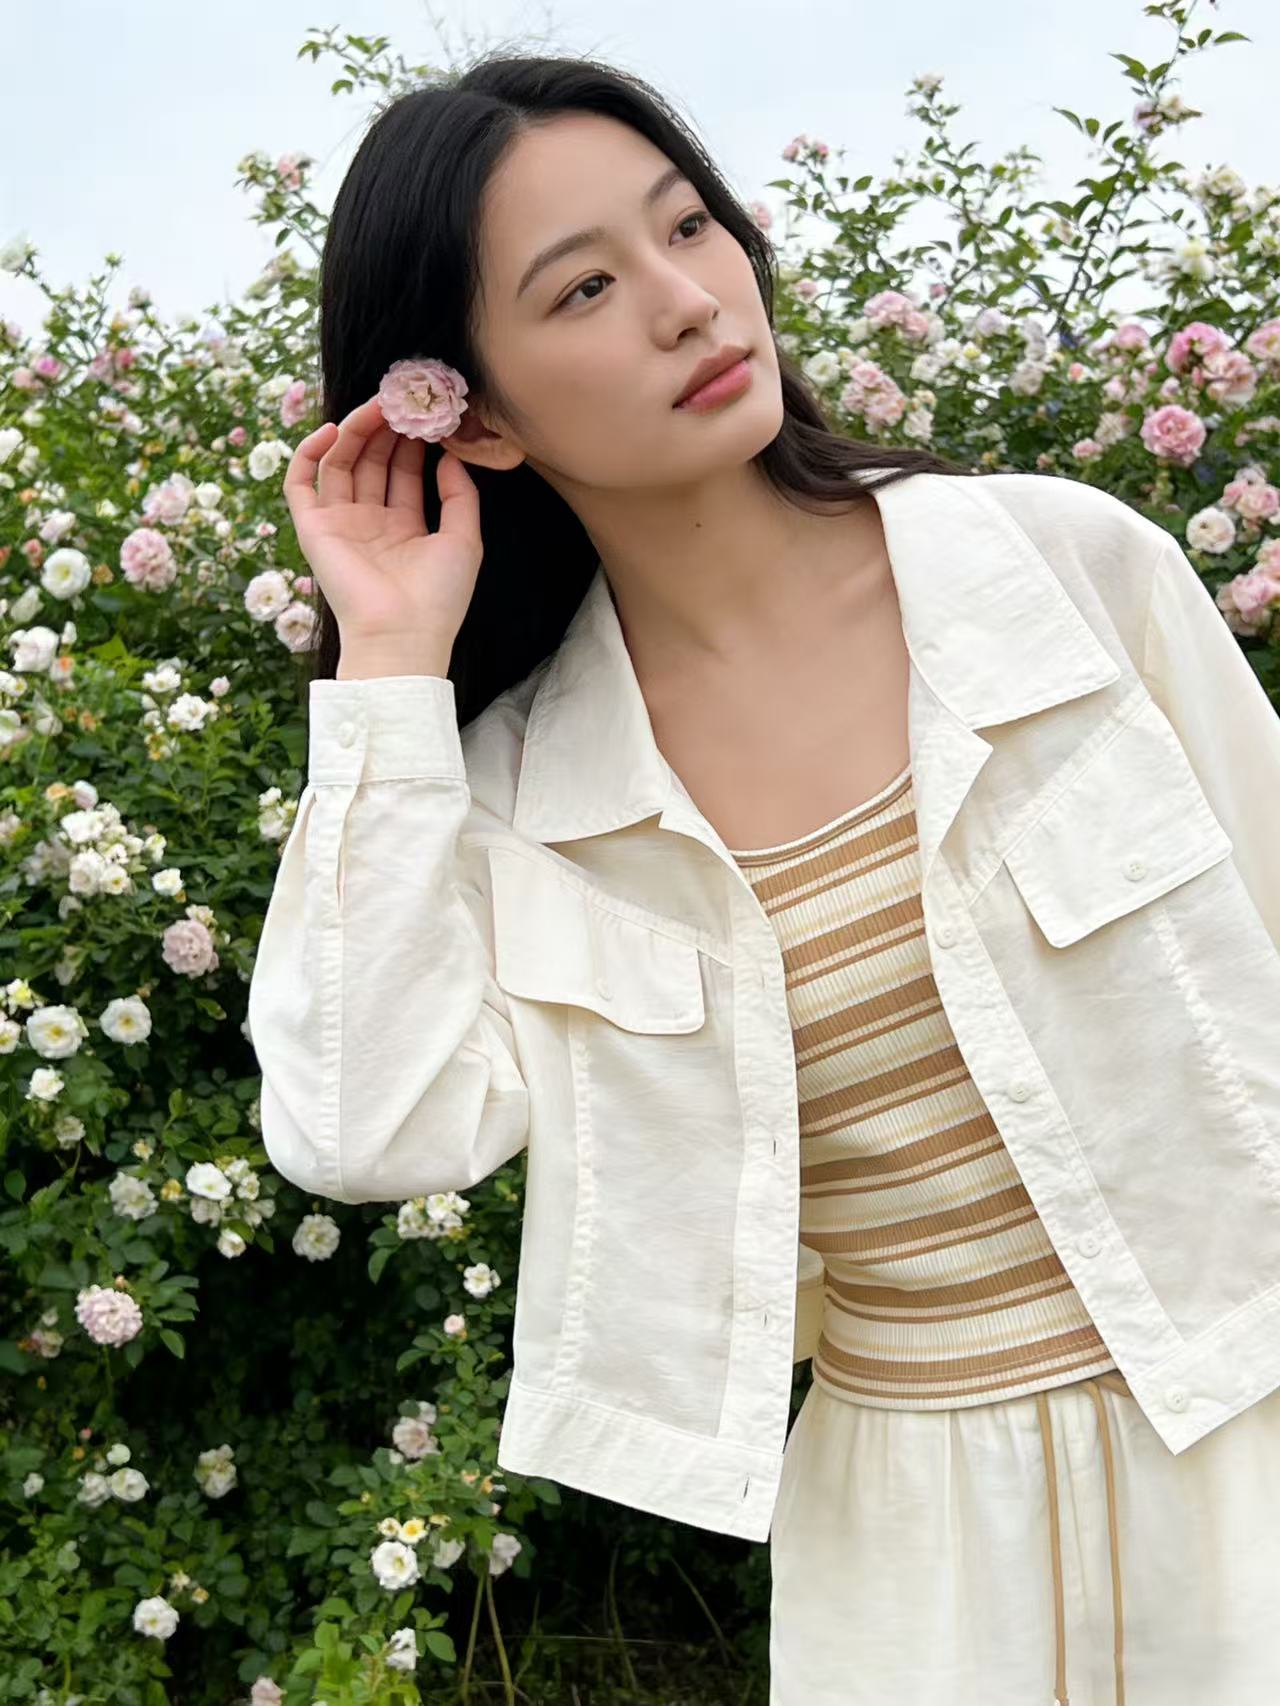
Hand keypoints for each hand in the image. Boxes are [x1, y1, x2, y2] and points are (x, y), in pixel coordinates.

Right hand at [282, 395, 482, 656]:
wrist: (404, 634)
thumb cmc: (439, 597)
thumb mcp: (465, 540)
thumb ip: (460, 495)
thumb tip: (450, 455)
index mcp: (405, 528)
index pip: (404, 471)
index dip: (412, 440)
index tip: (426, 411)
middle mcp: (370, 523)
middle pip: (372, 461)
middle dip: (385, 428)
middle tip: (401, 398)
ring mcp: (340, 524)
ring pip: (341, 463)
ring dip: (355, 431)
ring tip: (377, 406)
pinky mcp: (313, 529)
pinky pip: (301, 483)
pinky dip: (310, 453)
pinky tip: (332, 430)